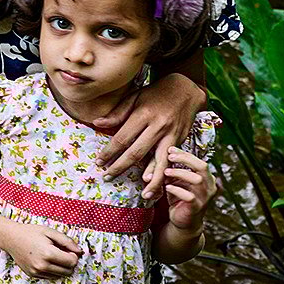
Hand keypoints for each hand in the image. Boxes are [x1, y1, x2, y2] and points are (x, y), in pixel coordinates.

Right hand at [3, 222, 80, 278]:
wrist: (11, 238)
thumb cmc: (31, 232)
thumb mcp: (50, 232)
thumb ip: (67, 241)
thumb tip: (80, 252)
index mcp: (48, 254)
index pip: (72, 262)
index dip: (73, 255)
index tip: (67, 249)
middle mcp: (42, 266)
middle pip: (68, 271)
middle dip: (69, 262)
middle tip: (61, 252)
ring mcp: (36, 272)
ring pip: (60, 276)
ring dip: (61, 267)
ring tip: (53, 256)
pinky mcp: (33, 275)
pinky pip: (50, 277)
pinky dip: (52, 270)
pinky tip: (46, 260)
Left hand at [93, 73, 205, 197]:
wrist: (186, 89)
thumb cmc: (155, 93)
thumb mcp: (135, 97)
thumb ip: (117, 113)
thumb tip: (96, 123)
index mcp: (144, 114)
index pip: (122, 138)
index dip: (110, 152)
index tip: (99, 162)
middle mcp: (158, 126)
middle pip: (137, 152)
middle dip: (120, 167)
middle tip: (107, 177)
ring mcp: (171, 135)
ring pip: (159, 162)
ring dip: (151, 181)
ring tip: (142, 195)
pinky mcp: (180, 141)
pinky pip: (170, 162)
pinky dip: (164, 175)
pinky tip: (158, 186)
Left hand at [161, 147, 216, 234]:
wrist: (183, 221)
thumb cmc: (180, 198)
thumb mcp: (177, 182)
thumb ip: (174, 170)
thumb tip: (164, 154)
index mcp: (206, 178)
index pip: (199, 161)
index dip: (185, 154)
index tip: (170, 149)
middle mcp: (209, 186)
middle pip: (202, 167)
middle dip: (185, 159)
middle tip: (169, 157)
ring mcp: (205, 198)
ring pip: (197, 180)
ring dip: (180, 173)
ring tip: (165, 172)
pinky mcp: (197, 208)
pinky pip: (189, 196)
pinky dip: (177, 190)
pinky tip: (167, 188)